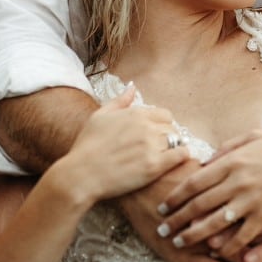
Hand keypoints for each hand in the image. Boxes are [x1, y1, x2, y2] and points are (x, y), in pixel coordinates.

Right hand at [62, 85, 190, 204]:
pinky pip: (181, 155)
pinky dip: (181, 158)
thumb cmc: (86, 146)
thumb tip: (133, 87)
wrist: (80, 175)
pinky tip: (172, 164)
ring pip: (178, 141)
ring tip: (165, 158)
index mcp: (135, 114)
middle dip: (168, 138)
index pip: (165, 115)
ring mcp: (151, 146)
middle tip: (160, 150)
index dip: (162, 126)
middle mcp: (146, 127)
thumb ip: (120, 101)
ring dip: (174, 149)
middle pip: (172, 129)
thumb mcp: (99, 116)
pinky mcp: (154, 166)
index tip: (156, 137)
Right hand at [118, 165, 261, 261]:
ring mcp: (204, 236)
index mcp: (229, 191)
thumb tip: (245, 158)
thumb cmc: (168, 173)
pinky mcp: (187, 253)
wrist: (136, 184)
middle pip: (260, 231)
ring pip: (243, 252)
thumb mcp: (202, 163)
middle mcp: (221, 214)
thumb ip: (224, 163)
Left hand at [156, 131, 261, 256]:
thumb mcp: (256, 138)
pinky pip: (241, 235)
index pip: (194, 181)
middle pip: (199, 205)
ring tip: (178, 242)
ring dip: (193, 235)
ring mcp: (251, 201)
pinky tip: (213, 250)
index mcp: (233, 161)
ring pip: (214, 223)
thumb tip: (205, 161)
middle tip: (161, 229)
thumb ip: (228, 149)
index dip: (175, 196)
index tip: (161, 205)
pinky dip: (226, 244)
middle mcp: (238, 182)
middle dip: (177, 219)